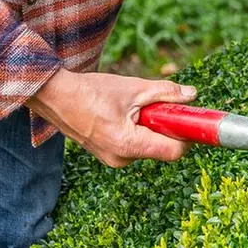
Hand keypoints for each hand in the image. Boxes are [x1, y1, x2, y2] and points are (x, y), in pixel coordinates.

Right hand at [31, 69, 192, 167]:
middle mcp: (121, 159)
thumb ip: (165, 93)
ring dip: (148, 127)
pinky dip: (135, 130)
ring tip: (130, 107)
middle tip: (156, 105)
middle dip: (164, 127)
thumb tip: (191, 96)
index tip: (187, 119)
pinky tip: (121, 114)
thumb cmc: (91, 91)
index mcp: (129, 144)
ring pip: (147, 146)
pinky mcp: (107, 155)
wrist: (55, 97)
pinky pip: (133, 145)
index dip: (185, 135)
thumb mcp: (133, 88)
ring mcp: (112, 160)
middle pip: (161, 148)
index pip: (173, 152)